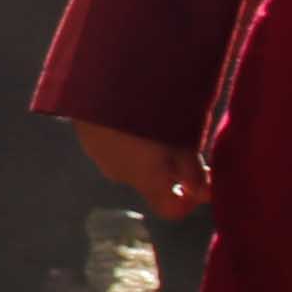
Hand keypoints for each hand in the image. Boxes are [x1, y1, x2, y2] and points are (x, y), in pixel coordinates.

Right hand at [75, 122, 207, 220]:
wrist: (104, 81)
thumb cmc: (152, 109)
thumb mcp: (184, 140)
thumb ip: (194, 171)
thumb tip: (204, 194)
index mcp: (148, 179)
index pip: (171, 210)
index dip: (189, 201)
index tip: (201, 177)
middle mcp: (123, 176)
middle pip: (152, 183)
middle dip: (169, 167)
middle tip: (183, 137)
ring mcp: (100, 157)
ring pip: (131, 163)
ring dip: (145, 150)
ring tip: (155, 119)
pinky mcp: (87, 137)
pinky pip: (112, 146)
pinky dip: (125, 137)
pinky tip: (131, 112)